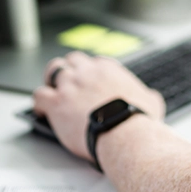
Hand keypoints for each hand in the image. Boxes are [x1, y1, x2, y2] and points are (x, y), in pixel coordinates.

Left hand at [32, 51, 165, 161]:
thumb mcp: (151, 101)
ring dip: (50, 79)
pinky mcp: (57, 102)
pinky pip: (38, 95)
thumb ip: (148, 96)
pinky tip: (41, 110)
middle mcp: (87, 71)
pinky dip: (38, 102)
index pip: (94, 61)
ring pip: (52, 69)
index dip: (89, 71)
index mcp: (108, 68)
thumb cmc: (137, 119)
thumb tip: (152, 98)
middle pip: (71, 59)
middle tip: (68, 83)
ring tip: (51, 90)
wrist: (124, 132)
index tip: (89, 81)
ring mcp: (70, 85)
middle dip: (69, 69)